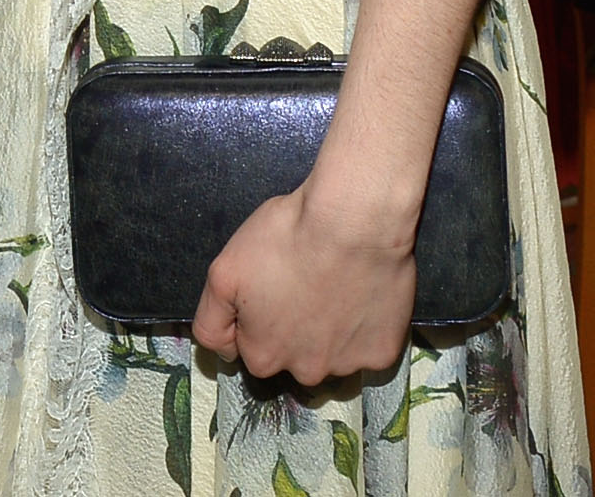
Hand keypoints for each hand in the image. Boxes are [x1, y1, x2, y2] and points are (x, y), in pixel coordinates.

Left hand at [194, 171, 416, 385]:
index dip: (258, 317)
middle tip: (303, 284)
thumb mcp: (223, 272)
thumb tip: (223, 349)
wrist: (353, 221)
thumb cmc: (285, 239)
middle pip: (294, 355)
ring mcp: (347, 366)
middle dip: (294, 328)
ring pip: (332, 352)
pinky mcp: (383, 353)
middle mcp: (305, 372)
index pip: (253, 348)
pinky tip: (362, 295)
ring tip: (335, 285)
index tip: (270, 288)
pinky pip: (369, 346)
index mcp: (263, 357)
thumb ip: (210, 319)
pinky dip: (365, 326)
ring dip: (331, 329)